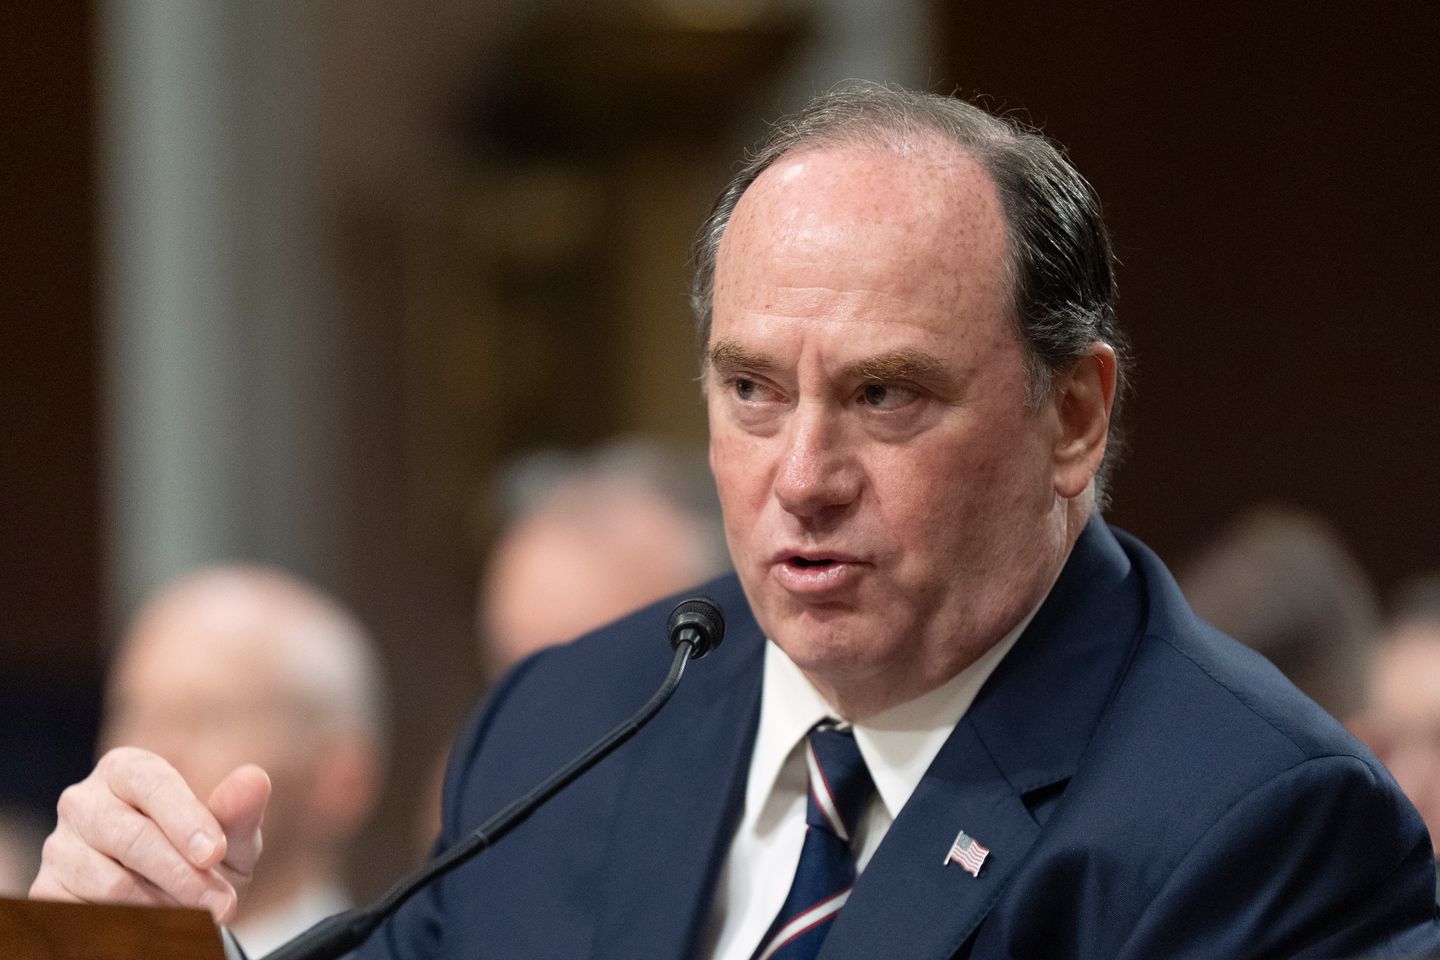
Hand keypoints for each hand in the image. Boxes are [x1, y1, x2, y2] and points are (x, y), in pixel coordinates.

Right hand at [29, 747, 270, 922]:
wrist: (171, 903)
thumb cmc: (201, 857)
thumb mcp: (230, 838)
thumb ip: (239, 811)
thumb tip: (255, 779)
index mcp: (127, 770)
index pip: (153, 784)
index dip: (186, 820)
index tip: (215, 854)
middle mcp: (84, 802)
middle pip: (131, 836)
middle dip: (183, 875)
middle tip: (222, 904)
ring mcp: (59, 847)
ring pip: (109, 883)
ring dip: (161, 906)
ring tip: (196, 916)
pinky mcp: (46, 890)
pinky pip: (85, 914)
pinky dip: (129, 925)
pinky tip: (157, 926)